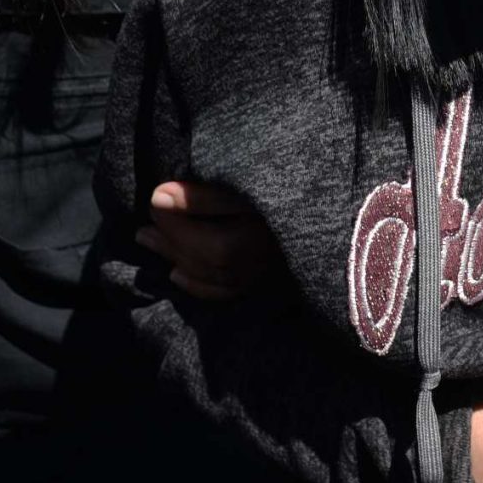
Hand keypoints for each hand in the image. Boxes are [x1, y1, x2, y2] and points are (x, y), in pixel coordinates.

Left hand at [137, 180, 278, 301]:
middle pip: (204, 261)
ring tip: (150, 243)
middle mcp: (260, 266)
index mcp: (257, 241)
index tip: (156, 195)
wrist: (340, 217)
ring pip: (210, 278)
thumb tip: (158, 197)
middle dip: (169, 242)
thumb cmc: (292, 192)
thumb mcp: (250, 188)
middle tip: (141, 229)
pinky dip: (197, 286)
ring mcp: (263, 278)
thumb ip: (205, 195)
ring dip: (175, 261)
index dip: (175, 222)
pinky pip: (224, 293)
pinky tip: (178, 274)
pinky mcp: (266, 283)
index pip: (205, 242)